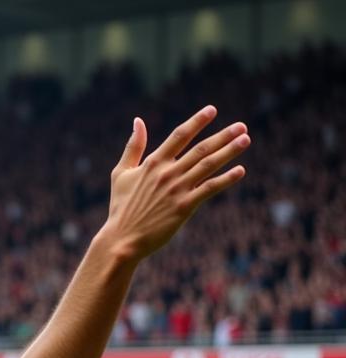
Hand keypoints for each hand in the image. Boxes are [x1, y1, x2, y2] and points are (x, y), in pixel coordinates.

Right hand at [104, 106, 248, 261]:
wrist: (121, 240)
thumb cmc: (120, 208)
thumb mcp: (121, 174)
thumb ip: (132, 147)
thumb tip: (138, 121)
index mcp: (153, 163)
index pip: (179, 136)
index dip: (197, 122)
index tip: (212, 110)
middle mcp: (168, 173)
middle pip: (200, 149)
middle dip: (223, 136)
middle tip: (241, 126)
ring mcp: (177, 190)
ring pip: (208, 165)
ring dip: (229, 151)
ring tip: (245, 140)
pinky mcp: (184, 207)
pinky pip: (209, 189)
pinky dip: (226, 179)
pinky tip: (240, 171)